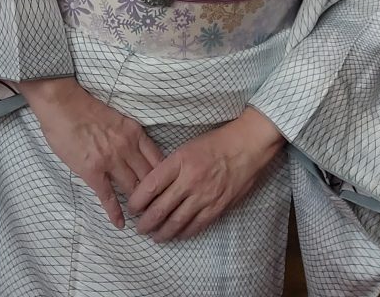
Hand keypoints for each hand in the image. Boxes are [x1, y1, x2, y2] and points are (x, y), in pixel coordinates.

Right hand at [19, 76, 163, 228]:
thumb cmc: (87, 108)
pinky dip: (115, 212)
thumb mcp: (119, 118)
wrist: (64, 104)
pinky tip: (120, 224)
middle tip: (159, 211)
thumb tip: (138, 153)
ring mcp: (111, 160)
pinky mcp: (93, 171)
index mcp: (135, 133)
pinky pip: (108, 196)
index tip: (168, 190)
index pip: (159, 160)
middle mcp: (128, 148)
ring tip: (144, 220)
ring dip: (139, 205)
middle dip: (156, 196)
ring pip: (133, 188)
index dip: (165, 178)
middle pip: (149, 178)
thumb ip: (130, 136)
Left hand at [127, 107, 284, 241]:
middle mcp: (190, 180)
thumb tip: (154, 187)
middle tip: (140, 227)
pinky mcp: (217, 206)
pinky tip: (177, 235)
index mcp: (179, 161)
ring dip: (162, 232)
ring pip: (176, 222)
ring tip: (155, 236)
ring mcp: (204, 196)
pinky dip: (183, 233)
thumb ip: (171, 167)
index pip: (150, 186)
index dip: (137, 201)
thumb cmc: (216, 142)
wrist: (247, 145)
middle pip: (160, 209)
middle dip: (146, 222)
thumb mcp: (187, 147)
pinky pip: (196, 226)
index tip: (132, 207)